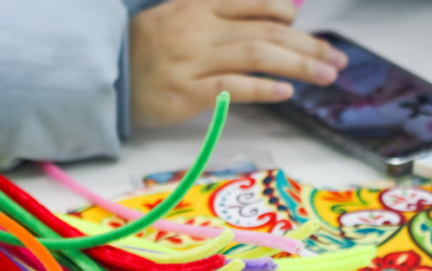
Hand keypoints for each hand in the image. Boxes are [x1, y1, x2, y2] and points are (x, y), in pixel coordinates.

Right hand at [129, 0, 348, 126]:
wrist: (102, 79)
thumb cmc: (141, 51)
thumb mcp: (174, 16)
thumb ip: (214, 12)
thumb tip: (266, 16)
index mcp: (196, 5)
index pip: (253, 1)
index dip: (286, 11)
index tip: (303, 24)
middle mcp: (197, 28)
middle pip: (266, 31)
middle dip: (307, 44)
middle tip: (336, 59)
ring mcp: (191, 60)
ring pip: (256, 55)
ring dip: (297, 64)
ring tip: (326, 75)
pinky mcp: (184, 93)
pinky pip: (231, 88)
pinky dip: (262, 88)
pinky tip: (285, 92)